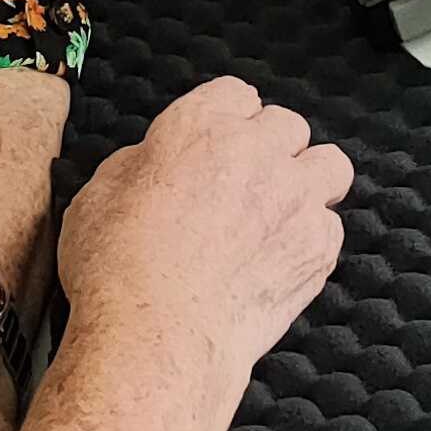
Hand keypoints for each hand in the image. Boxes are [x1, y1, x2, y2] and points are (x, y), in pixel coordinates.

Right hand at [54, 76, 350, 406]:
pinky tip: (280, 259)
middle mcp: (256, 150)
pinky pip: (330, 225)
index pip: (235, 94)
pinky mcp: (317, 245)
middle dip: (270, 149)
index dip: (226, 120)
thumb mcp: (100, 194)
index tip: (219, 143)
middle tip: (245, 184)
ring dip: (308, 182)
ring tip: (281, 211)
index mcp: (199, 125)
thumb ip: (142, 165)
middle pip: (286, 125)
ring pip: (328, 165)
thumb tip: (157, 166)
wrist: (157, 336)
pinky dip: (311, 237)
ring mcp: (294, 197)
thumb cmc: (117, 270)